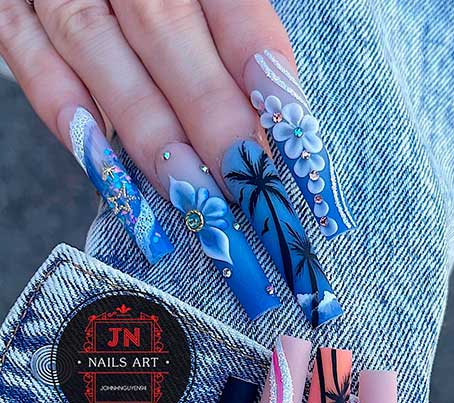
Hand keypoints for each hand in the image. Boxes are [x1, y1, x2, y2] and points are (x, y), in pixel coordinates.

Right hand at [0, 0, 350, 326]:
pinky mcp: (11, 13)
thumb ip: (232, 36)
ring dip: (157, 145)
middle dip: (220, 135)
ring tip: (202, 210)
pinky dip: (77, 128)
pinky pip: (39, 74)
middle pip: (176, 49)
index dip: (272, 96)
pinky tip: (118, 183)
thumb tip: (275, 130)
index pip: (241, 24)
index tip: (303, 165)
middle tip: (258, 209)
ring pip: (108, 65)